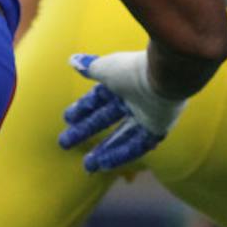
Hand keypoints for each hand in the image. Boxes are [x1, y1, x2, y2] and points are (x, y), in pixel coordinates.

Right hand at [59, 52, 182, 171]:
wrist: (162, 78)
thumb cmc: (133, 70)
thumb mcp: (106, 69)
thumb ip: (90, 67)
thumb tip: (72, 61)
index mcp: (122, 82)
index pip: (99, 98)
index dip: (83, 108)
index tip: (67, 118)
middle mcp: (134, 99)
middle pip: (106, 118)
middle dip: (85, 131)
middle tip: (64, 142)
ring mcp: (146, 115)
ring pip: (121, 136)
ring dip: (104, 150)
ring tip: (87, 165)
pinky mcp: (157, 128)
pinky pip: (137, 145)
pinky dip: (121, 155)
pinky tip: (104, 165)